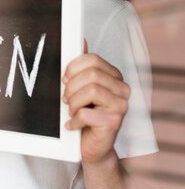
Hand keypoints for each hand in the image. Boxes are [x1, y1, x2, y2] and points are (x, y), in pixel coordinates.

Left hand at [63, 41, 129, 163]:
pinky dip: (74, 120)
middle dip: (72, 86)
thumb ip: (83, 67)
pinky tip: (74, 125)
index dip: (73, 68)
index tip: (65, 80)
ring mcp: (121, 106)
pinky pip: (87, 113)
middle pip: (92, 74)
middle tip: (66, 99)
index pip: (93, 59)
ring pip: (91, 90)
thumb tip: (81, 41)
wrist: (93, 148)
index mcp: (114, 77)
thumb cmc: (87, 116)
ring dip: (74, 103)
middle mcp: (123, 89)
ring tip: (71, 111)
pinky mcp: (115, 122)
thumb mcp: (82, 89)